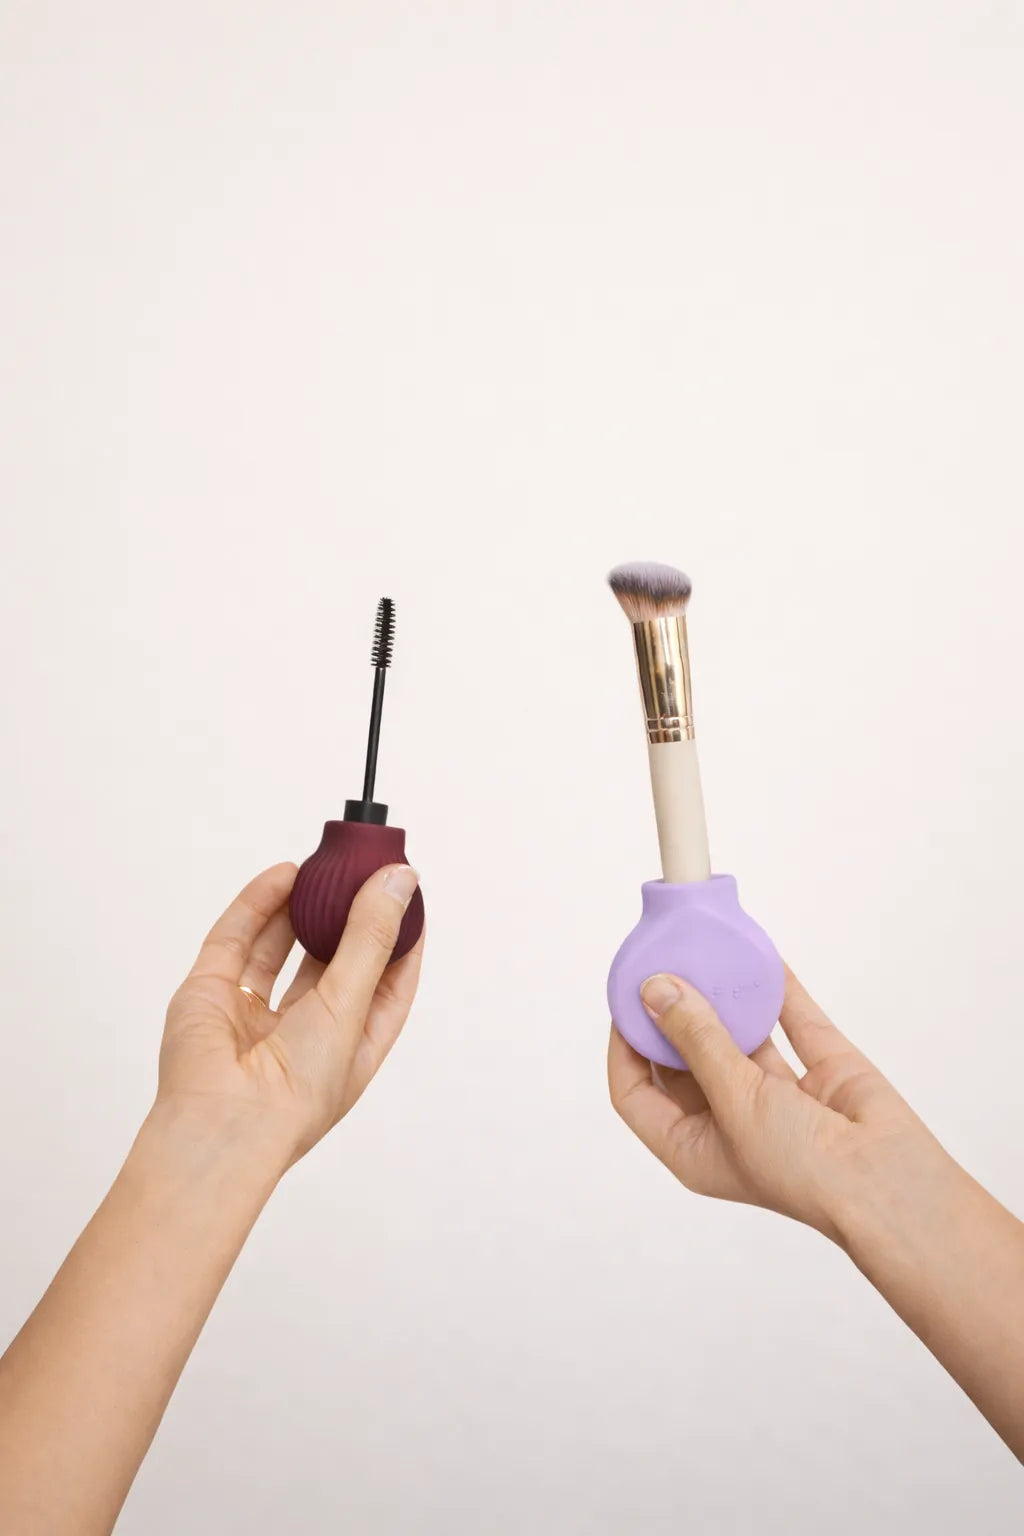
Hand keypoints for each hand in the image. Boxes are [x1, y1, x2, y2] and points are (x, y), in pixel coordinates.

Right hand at [157, 860, 422, 1168]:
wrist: (221, 1127)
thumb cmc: (297, 1093)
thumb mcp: (351, 1005)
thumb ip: (371, 939)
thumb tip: (400, 880)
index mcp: (349, 1046)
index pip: (387, 984)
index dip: (400, 940)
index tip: (409, 893)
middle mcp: (302, 1030)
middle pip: (332, 958)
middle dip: (347, 913)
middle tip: (363, 866)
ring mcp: (253, 1012)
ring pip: (282, 945)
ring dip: (304, 905)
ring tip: (326, 864)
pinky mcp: (210, 994)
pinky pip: (237, 939)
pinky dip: (259, 905)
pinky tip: (285, 874)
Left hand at [608, 967, 952, 1242]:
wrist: (891, 1185)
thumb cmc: (801, 1167)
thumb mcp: (734, 1100)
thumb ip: (696, 1040)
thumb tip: (655, 988)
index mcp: (693, 1147)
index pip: (637, 1092)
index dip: (625, 1047)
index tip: (625, 997)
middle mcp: (729, 1121)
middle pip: (684, 1059)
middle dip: (672, 1014)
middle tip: (661, 963)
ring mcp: (777, 1095)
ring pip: (738, 1036)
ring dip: (723, 998)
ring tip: (702, 952)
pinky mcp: (821, 1070)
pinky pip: (792, 1021)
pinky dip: (776, 989)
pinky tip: (760, 954)